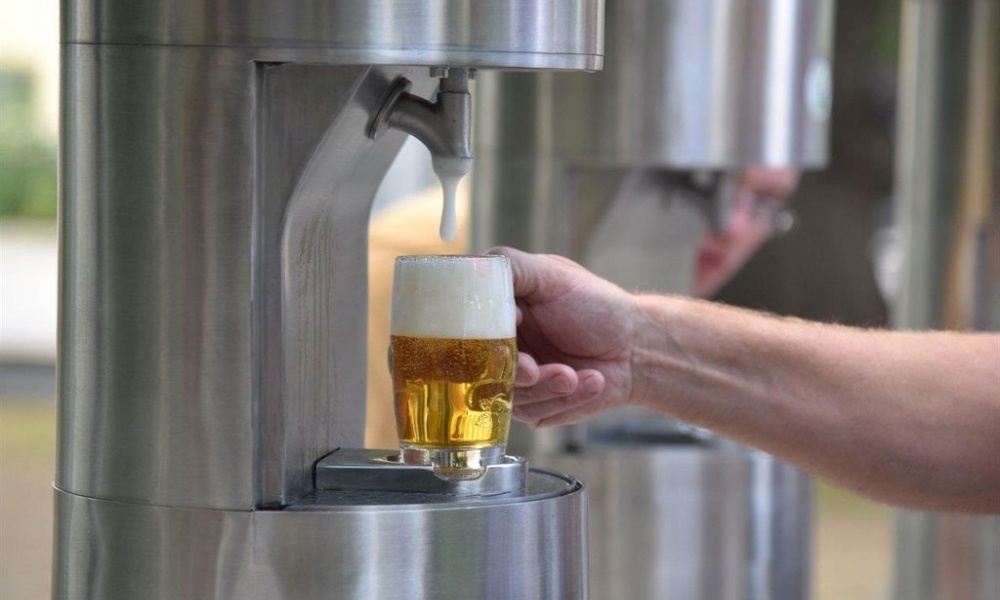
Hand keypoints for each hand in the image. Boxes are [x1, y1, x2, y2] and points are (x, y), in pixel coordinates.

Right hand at [488, 247, 638, 425]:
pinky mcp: (536, 409)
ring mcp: (516, 382)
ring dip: (547, 387)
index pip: (466, 331)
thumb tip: (474, 269)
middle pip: (481, 371)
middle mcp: (499, 349)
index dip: (484, 335)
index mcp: (496, 316)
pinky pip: (536, 414)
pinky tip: (592, 380)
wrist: (637, 346)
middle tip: (533, 368)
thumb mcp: (551, 275)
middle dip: (514, 371)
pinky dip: (567, 398)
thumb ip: (511, 268)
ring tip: (575, 375)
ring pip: (510, 397)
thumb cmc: (597, 306)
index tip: (515, 325)